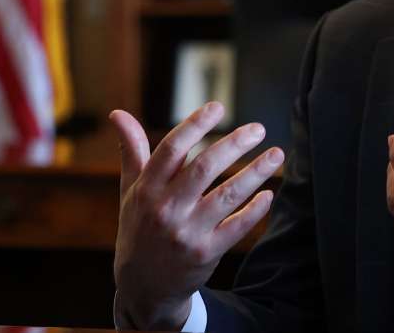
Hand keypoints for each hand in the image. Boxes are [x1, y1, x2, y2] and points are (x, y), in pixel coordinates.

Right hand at [110, 102, 283, 329]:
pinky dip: (255, 210)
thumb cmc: (139, 228)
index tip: (218, 107)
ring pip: (227, 195)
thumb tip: (117, 113)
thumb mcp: (130, 191)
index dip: (195, 125)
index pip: (171, 149)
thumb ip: (132, 151)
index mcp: (146, 189)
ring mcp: (186, 232)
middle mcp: (165, 209)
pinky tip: (268, 194)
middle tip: (259, 129)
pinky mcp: (206, 253)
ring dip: (256, 172)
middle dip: (235, 144)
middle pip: (205, 168)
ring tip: (276, 154)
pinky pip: (236, 227)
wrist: (142, 287)